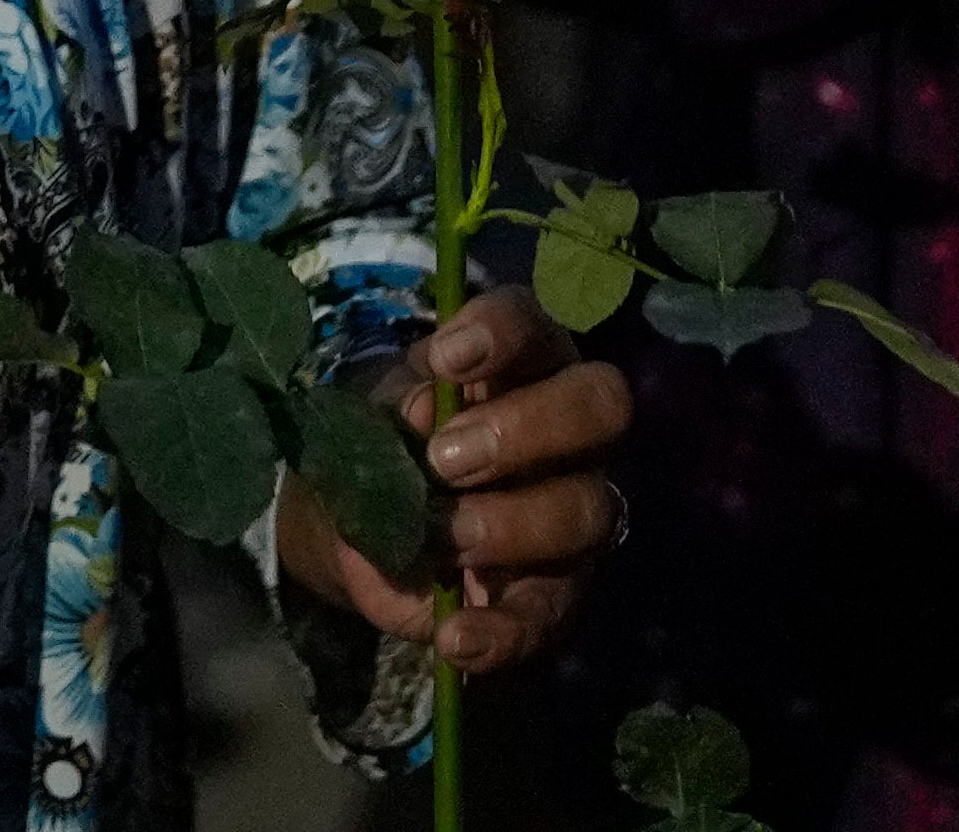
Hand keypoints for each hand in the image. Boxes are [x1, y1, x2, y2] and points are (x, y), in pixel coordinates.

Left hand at [272, 291, 628, 673]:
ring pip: (591, 508)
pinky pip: (549, 613)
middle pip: (601, 405)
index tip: (444, 362)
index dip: (501, 333)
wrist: (357, 533)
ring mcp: (574, 510)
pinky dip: (502, 630)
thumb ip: (395, 414)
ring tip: (441, 536)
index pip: (535, 323)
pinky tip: (455, 636)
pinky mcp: (556, 591)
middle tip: (446, 460)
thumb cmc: (381, 448)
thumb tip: (424, 413)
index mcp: (519, 364)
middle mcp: (568, 431)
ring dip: (510, 523)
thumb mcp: (370, 423)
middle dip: (526, 428)